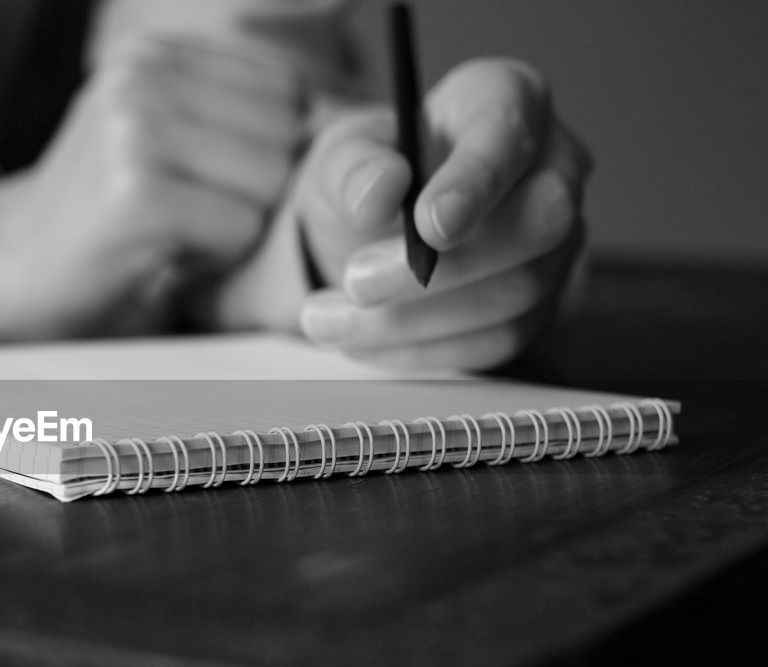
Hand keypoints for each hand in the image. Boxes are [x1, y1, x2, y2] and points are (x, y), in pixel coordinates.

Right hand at [0, 36, 303, 340]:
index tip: (218, 182)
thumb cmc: (101, 218)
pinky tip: (161, 251)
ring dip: (235, 224)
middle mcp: (143, 73)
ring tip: (172, 229)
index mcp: (156, 52)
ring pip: (269, 181)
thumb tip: (358, 122)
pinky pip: (240, 226)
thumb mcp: (161, 139)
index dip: (273, 148)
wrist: (4, 269)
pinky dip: (213, 255)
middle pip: (285, 133)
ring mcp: (137, 127)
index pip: (285, 86)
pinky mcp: (138, 191)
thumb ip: (235, 116)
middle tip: (188, 213)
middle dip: (255, 189)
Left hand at [291, 59, 591, 369]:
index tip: (427, 225)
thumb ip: (354, 166)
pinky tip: (359, 341)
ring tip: (325, 318)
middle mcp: (552, 170)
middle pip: (540, 224)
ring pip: (516, 294)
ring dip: (413, 319)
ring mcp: (556, 245)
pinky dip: (419, 350)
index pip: (512, 134)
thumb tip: (379, 192)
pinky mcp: (538, 308)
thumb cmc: (371, 172)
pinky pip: (494, 341)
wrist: (370, 230)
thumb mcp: (342, 155)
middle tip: (357, 283)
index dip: (476, 182)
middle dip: (446, 266)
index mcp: (506, 101)